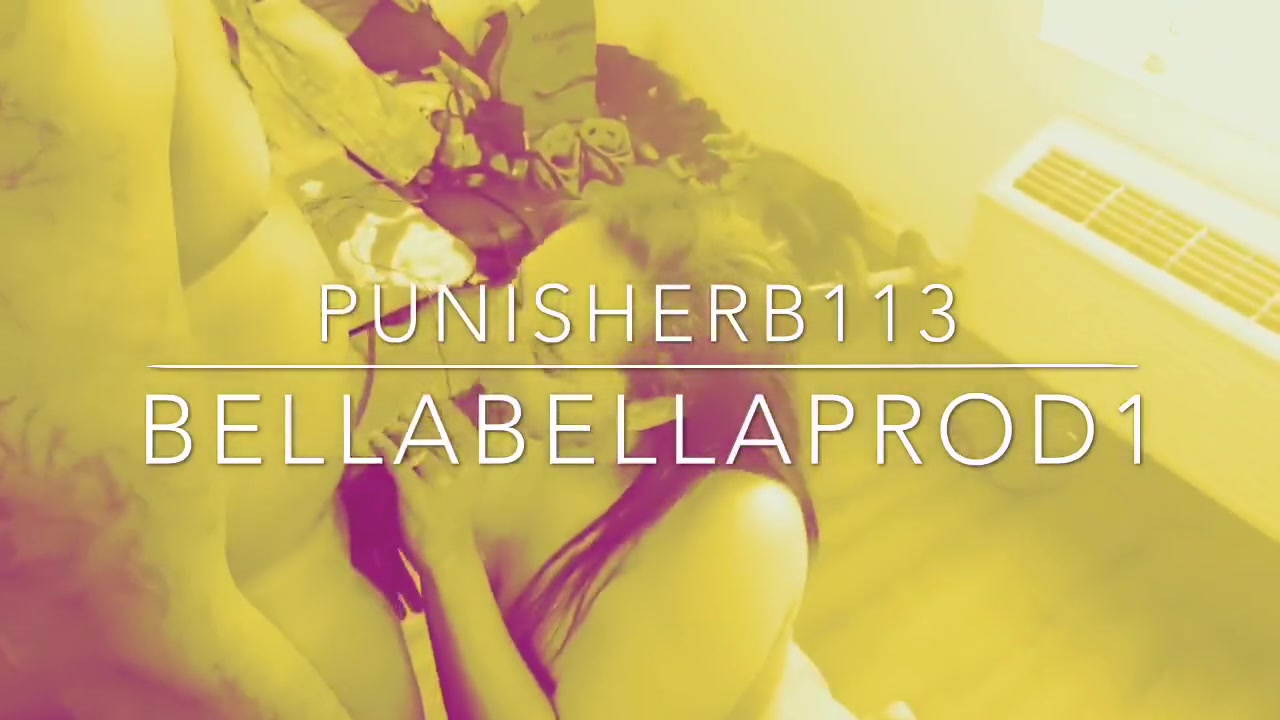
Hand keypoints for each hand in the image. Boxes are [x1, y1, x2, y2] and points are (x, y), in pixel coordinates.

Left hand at [369, 400, 485, 574]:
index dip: (445, 410)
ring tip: (388, 426)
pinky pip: (396, 462)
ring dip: (398, 431)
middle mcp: (458, 471)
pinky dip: (384, 447)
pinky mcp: (414, 493)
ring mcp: (436, 482)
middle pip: (434, 433)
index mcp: (474, 468)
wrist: (449, 556)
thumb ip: (458, 464)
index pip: (461, 428)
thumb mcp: (467, 489)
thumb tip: (436, 436)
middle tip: (405, 408)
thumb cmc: (454, 521)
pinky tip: (375, 439)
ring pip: (413, 444)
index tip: (432, 397)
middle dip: (418, 417)